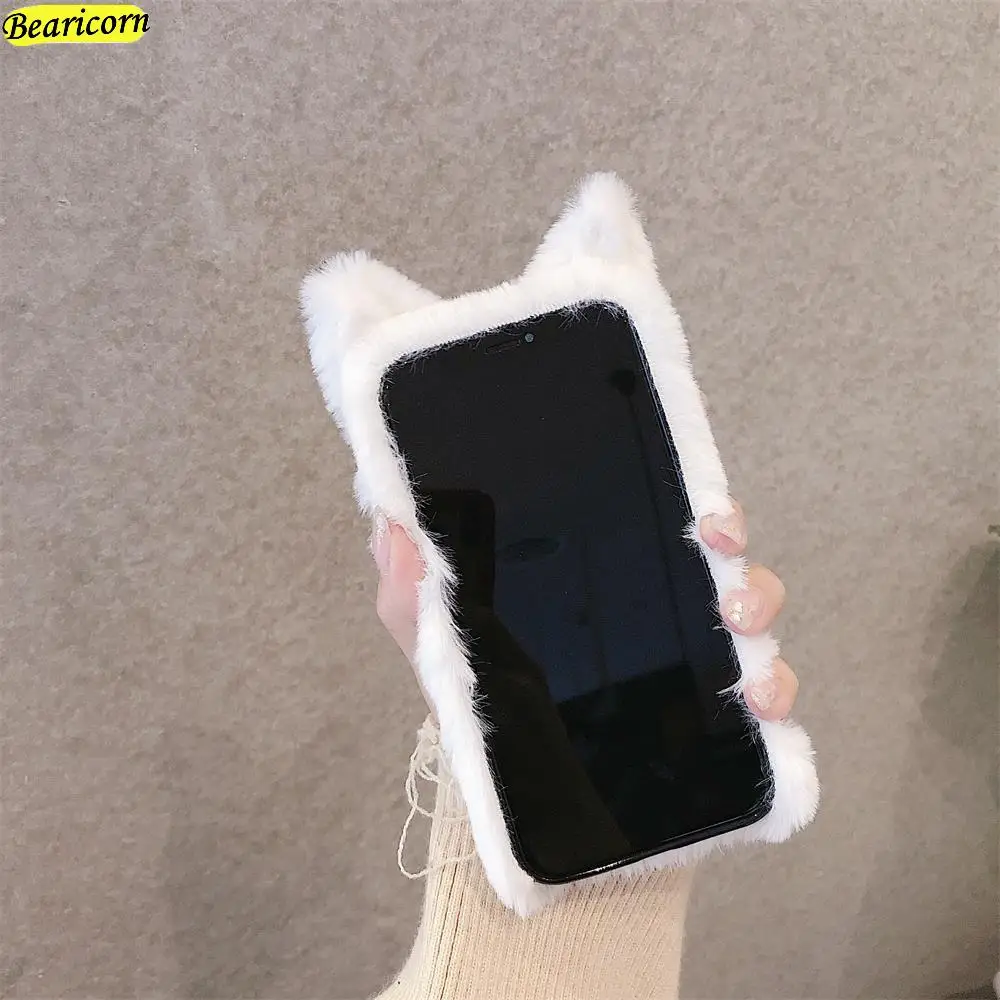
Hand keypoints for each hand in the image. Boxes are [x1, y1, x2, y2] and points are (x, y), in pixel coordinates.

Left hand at [371, 504, 797, 721]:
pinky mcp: (715, 731)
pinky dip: (776, 694)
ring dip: (759, 610)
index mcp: (605, 585)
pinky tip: (761, 699)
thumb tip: (390, 525)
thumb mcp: (442, 652)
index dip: (692, 507)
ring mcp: (694, 674)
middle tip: (718, 550)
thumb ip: (413, 595)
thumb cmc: (490, 718)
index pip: (659, 527)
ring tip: (739, 626)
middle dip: (733, 551)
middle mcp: (660, 619)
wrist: (521, 817)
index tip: (700, 507)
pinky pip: (765, 705)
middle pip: (721, 566)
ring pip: (753, 624)